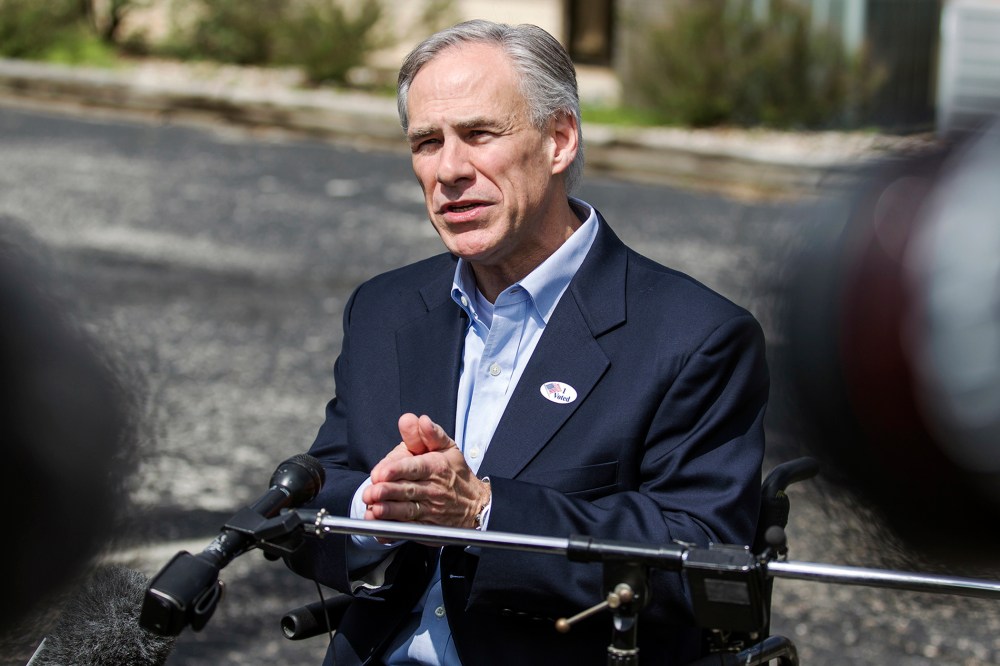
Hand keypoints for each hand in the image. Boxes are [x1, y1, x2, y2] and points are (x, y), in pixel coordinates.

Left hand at [362, 413, 489, 528]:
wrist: (475, 506)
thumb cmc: (456, 474)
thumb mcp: (448, 448)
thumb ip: (430, 434)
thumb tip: (420, 420)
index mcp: (436, 466)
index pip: (414, 467)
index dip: (396, 470)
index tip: (380, 473)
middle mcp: (432, 489)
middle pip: (407, 490)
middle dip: (387, 492)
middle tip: (369, 493)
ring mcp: (429, 510)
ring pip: (406, 511)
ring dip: (388, 512)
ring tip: (373, 510)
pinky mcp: (426, 527)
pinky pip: (408, 530)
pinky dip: (393, 531)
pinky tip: (380, 529)